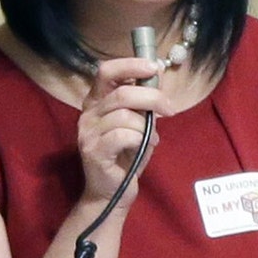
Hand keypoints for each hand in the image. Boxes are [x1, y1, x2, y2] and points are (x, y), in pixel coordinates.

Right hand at [77, 57, 170, 210]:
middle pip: (122, 93)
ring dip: (146, 126)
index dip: (130, 65)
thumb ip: (142, 102)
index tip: (153, 68)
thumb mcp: (137, 122)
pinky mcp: (93, 151)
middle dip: (152, 98)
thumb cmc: (126, 154)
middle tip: (169, 108)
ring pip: (124, 116)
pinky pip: (122, 135)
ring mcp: (87, 132)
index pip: (106, 71)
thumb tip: (156, 74)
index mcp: (96, 100)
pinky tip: (146, 145)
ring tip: (153, 137)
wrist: (111, 192)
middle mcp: (88, 112)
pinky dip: (140, 138)